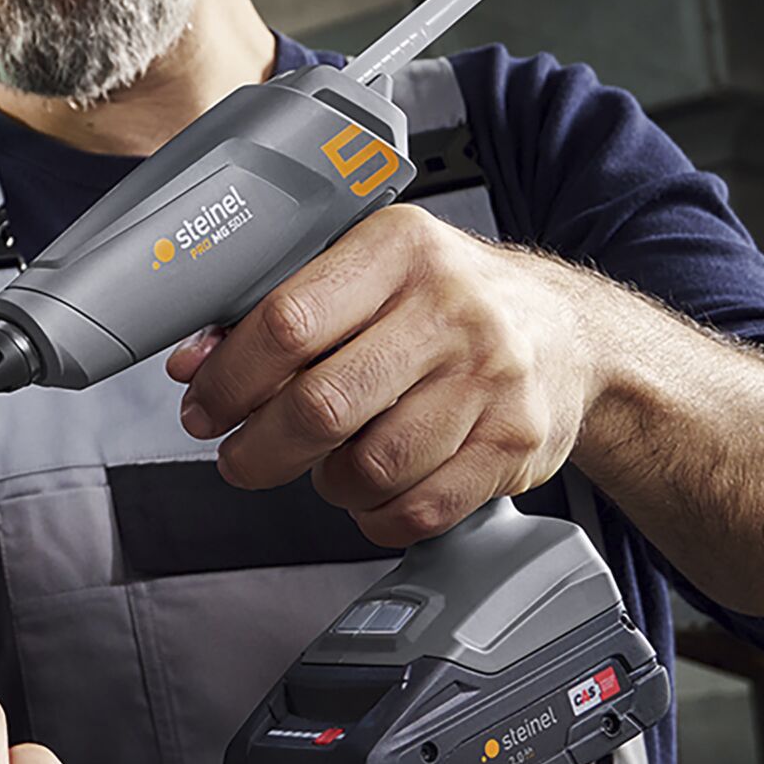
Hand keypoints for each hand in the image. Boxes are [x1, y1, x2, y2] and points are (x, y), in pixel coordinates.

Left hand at [168, 206, 598, 547]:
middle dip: (260, 448)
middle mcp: (451, 309)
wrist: (569, 333)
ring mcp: (490, 380)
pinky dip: (376, 515)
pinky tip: (371, 491)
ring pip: (370, 467)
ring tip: (324, 464)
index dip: (230, 378)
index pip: (288, 321)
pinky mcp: (514, 445)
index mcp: (400, 248)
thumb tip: (194, 362)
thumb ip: (278, 309)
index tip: (205, 405)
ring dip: (325, 483)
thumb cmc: (447, 299)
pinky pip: (419, 509)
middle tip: (239, 457)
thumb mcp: (367, 271)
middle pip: (322, 404)